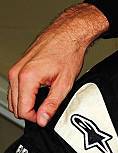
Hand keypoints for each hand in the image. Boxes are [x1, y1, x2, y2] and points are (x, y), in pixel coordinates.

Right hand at [7, 4, 108, 126]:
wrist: (68, 33)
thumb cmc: (68, 52)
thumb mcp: (64, 83)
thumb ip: (52, 104)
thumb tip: (43, 119)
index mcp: (27, 77)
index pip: (22, 110)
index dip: (36, 118)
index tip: (46, 116)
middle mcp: (16, 73)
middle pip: (15, 106)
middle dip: (31, 112)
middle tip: (48, 109)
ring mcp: (15, 69)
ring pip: (13, 98)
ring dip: (28, 103)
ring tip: (46, 99)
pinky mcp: (18, 67)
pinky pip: (16, 88)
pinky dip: (26, 94)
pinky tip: (41, 91)